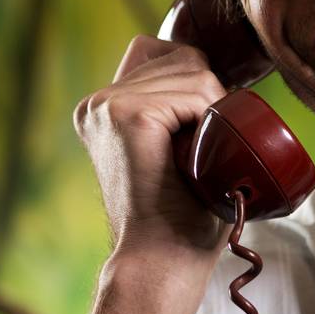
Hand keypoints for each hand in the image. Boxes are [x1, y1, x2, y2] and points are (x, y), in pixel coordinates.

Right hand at [73, 35, 231, 260]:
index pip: (165, 54)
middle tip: (204, 154)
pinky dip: (211, 120)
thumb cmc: (183, 217)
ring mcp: (107, 104)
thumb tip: (217, 77)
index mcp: (103, 108)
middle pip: (184, 58)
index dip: (197, 82)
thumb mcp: (177, 151)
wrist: (163, 259)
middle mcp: (97, 102)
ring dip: (214, 112)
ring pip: (194, 72)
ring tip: (199, 158)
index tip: (204, 129)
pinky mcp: (126, 113)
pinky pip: (196, 92)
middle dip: (210, 98)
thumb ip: (177, 112)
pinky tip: (198, 155)